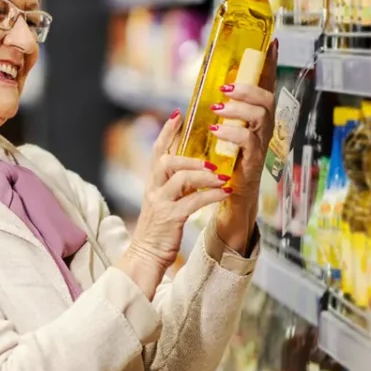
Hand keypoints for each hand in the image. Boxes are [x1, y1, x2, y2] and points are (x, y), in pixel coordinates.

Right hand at [119, 111, 231, 277]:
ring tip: (221, 175)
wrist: (146, 257)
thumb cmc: (159, 229)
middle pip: (166, 161)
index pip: (156, 151)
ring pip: (180, 179)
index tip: (178, 114)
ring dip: (203, 174)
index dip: (166, 132)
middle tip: (210, 159)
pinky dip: (211, 195)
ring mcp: (160, 203)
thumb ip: (174, 184)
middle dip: (189, 156)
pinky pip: (193, 201)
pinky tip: (225, 193)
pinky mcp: (170, 218)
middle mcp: (153, 189)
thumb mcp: (164, 201)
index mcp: (152, 183)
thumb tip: (193, 168)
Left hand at [208, 39, 278, 212]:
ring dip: (239, 109)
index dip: (270, 65)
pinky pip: (249, 143)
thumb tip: (206, 89)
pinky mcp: (252, 163)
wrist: (227, 198)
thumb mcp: (218, 132)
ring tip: (218, 108)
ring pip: (261, 117)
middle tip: (226, 87)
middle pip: (268, 99)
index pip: (265, 86)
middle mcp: (262, 129)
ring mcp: (260, 146)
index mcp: (254, 118)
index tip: (272, 42)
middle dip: (249, 88)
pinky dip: (233, 134)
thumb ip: (217, 113)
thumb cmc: (222, 162)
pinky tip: (218, 131)